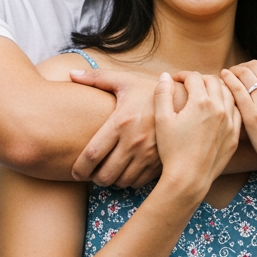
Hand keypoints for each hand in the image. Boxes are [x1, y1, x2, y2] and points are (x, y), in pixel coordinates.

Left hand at [69, 69, 160, 185]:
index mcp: (121, 121)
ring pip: (122, 181)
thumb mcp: (124, 81)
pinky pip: (138, 182)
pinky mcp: (160, 162)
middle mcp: (134, 141)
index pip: (92, 154)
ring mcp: (149, 154)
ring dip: (111, 181)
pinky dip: (129, 181)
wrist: (185, 100)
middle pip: (105, 174)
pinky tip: (125, 172)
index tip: (74, 172)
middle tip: (90, 174)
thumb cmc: (149, 90)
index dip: (79, 169)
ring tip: (108, 172)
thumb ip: (96, 78)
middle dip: (94, 179)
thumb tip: (71, 74)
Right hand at [154, 72, 240, 198]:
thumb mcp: (162, 120)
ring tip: (207, 92)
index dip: (183, 75)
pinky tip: (221, 107)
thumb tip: (165, 75)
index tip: (176, 79)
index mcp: (201, 102)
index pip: (194, 77)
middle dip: (200, 79)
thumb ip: (162, 94)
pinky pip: (236, 111)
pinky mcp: (234, 135)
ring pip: (228, 94)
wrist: (189, 178)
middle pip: (213, 81)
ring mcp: (230, 122)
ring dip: (217, 88)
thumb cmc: (172, 150)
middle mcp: (219, 108)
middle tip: (190, 84)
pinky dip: (229, 104)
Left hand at [221, 60, 256, 181]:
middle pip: (254, 66)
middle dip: (244, 66)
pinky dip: (228, 79)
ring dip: (234, 71)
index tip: (249, 69)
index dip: (256, 64)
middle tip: (236, 71)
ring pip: (244, 74)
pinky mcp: (251, 115)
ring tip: (228, 75)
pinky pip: (237, 89)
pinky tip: (223, 77)